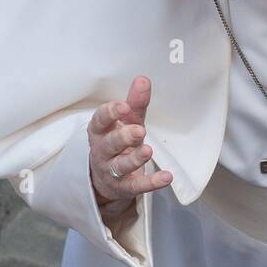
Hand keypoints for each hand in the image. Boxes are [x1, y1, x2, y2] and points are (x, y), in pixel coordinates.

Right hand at [88, 75, 172, 224]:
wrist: (105, 178)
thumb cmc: (117, 142)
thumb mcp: (126, 122)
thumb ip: (135, 103)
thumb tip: (143, 79)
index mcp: (100, 132)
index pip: (100, 121)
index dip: (110, 113)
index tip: (124, 106)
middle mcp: (102, 151)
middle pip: (110, 144)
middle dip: (123, 137)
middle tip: (139, 130)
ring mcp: (111, 171)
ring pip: (120, 166)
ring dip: (134, 159)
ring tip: (148, 151)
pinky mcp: (124, 187)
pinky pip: (136, 186)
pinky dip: (151, 183)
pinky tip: (166, 177)